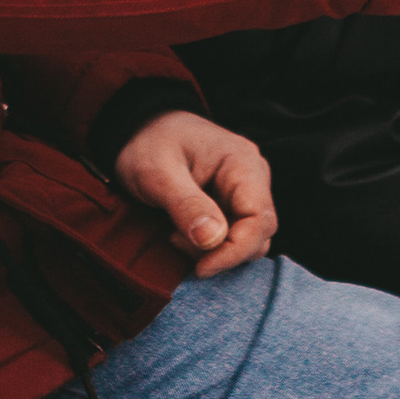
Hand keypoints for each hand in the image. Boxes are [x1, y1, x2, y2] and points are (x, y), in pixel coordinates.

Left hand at [112, 111, 277, 275]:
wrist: (139, 130)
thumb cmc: (148, 144)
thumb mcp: (157, 172)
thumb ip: (186, 204)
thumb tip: (214, 240)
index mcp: (243, 163)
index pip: (260, 219)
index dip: (235, 251)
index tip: (201, 268)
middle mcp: (252, 178)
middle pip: (258, 234)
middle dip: (220, 251)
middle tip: (176, 240)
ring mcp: (242, 193)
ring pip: (246, 241)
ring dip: (213, 251)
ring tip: (175, 234)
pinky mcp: (230, 206)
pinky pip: (232, 238)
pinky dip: (208, 246)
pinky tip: (181, 233)